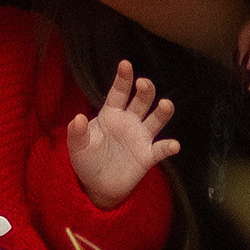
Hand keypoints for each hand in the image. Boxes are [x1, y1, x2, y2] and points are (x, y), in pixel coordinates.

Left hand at [65, 59, 179, 208]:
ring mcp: (140, 137)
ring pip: (156, 120)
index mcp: (111, 114)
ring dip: (162, 112)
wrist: (97, 185)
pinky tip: (173, 145)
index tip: (125, 64)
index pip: (118, 92)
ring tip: (165, 104)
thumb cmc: (86, 159)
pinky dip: (168, 147)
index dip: (123, 79)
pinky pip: (160, 149)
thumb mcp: (76, 145)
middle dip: (144, 91)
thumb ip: (77, 132)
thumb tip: (77, 118)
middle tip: (143, 83)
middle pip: (141, 101)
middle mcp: (129, 121)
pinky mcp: (147, 156)